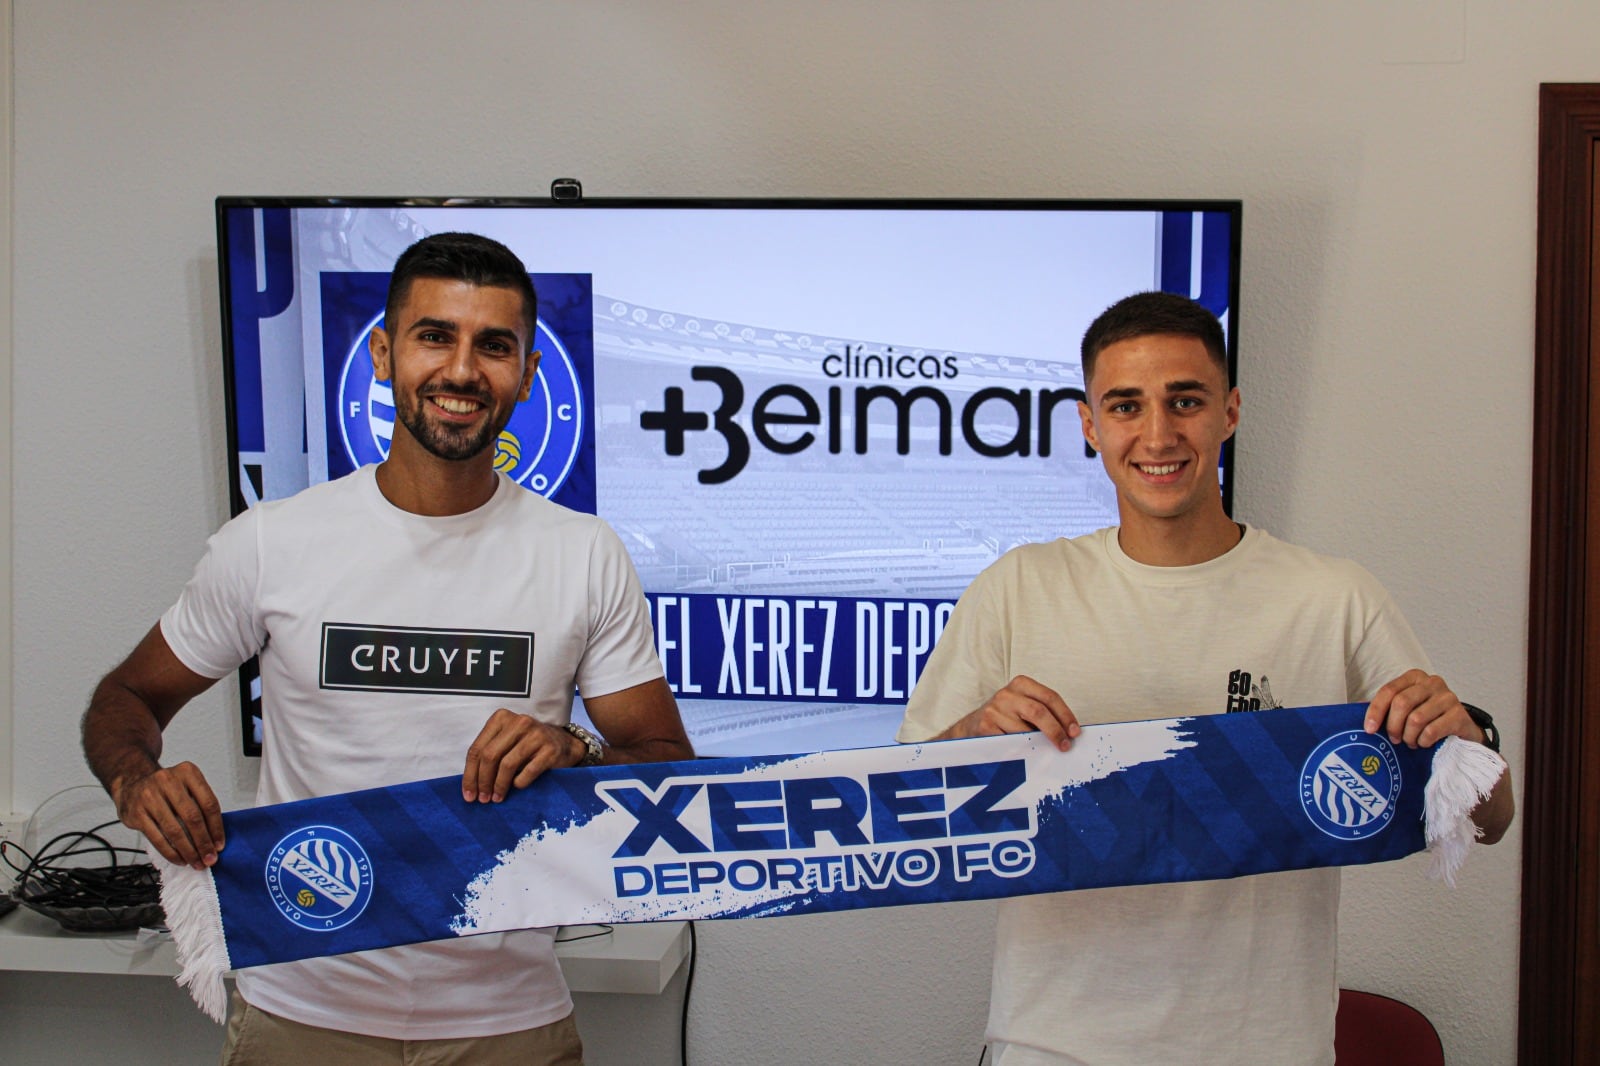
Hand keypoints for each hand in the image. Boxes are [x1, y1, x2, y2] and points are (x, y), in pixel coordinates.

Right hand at [113, 762, 223, 869]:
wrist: (131, 784)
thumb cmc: (165, 789)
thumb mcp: (186, 786)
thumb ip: (200, 804)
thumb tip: (215, 838)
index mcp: (188, 772)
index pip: (209, 803)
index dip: (216, 827)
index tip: (219, 844)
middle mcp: (168, 781)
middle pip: (193, 818)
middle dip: (203, 842)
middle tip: (209, 858)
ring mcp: (150, 796)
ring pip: (174, 830)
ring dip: (188, 851)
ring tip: (196, 862)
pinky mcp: (136, 813)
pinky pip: (157, 838)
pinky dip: (171, 852)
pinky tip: (180, 859)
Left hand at [462, 709, 584, 802]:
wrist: (564, 745)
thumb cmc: (528, 746)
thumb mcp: (506, 742)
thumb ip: (488, 754)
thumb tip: (470, 785)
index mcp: (502, 718)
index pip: (477, 748)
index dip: (470, 774)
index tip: (468, 794)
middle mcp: (518, 722)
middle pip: (490, 756)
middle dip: (482, 781)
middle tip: (482, 799)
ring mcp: (536, 734)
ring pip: (507, 765)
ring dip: (499, 786)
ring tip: (497, 798)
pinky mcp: (550, 749)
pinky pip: (528, 771)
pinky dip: (519, 783)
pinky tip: (516, 788)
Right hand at [946, 675, 1080, 750]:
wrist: (971, 727)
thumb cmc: (1006, 718)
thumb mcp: (1024, 707)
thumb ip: (1044, 713)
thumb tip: (1069, 732)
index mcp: (1021, 684)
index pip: (1049, 697)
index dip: (1065, 715)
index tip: (1075, 732)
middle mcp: (1006, 694)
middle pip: (1038, 712)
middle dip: (1056, 731)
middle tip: (1065, 746)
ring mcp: (994, 710)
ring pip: (1024, 731)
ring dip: (1037, 744)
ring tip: (1042, 752)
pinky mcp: (985, 726)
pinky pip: (1010, 743)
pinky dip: (1021, 751)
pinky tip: (1024, 754)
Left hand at [1363, 669, 1482, 748]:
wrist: (1460, 729)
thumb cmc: (1428, 717)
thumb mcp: (1405, 708)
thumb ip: (1385, 707)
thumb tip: (1354, 712)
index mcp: (1414, 677)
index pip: (1388, 691)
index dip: (1375, 711)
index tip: (1369, 729)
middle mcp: (1432, 682)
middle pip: (1401, 703)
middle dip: (1393, 726)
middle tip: (1394, 739)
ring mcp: (1448, 697)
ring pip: (1416, 719)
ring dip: (1409, 736)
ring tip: (1411, 742)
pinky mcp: (1460, 714)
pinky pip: (1432, 731)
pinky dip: (1423, 741)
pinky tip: (1424, 743)